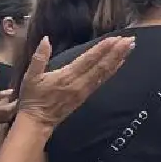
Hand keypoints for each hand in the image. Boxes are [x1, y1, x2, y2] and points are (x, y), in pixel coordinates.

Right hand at [17, 36, 133, 129]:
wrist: (37, 121)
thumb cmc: (33, 98)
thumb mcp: (30, 76)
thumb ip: (39, 57)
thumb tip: (46, 39)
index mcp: (66, 76)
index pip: (88, 60)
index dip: (102, 49)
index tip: (115, 39)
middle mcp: (79, 83)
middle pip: (101, 65)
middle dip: (116, 52)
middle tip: (130, 40)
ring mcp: (84, 90)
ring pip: (104, 73)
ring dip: (118, 59)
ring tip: (130, 47)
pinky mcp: (86, 96)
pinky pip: (101, 81)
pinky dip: (112, 71)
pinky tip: (120, 63)